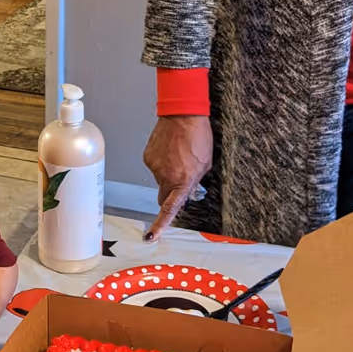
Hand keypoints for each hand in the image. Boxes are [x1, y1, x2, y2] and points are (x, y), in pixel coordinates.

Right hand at [142, 115, 212, 241]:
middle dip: (170, 195)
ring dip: (168, 173)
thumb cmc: (197, 136)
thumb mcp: (205, 163)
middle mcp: (166, 177)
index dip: (160, 225)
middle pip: (163, 197)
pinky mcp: (148, 157)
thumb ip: (195, 181)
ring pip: (160, 180)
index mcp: (183, 181)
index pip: (169, 209)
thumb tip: (188, 190)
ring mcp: (154, 167)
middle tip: (180, 181)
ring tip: (179, 156)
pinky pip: (155, 166)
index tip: (151, 236)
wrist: (182, 115)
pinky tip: (171, 150)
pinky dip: (162, 162)